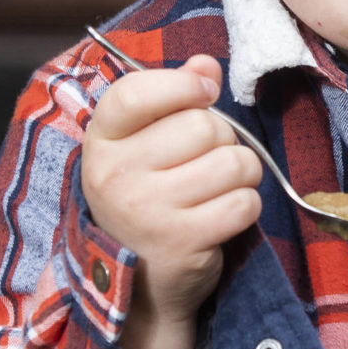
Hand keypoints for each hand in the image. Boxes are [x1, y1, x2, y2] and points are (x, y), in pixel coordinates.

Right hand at [79, 52, 263, 329]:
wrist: (139, 284)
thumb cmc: (149, 198)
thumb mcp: (146, 145)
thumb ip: (174, 97)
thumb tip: (206, 64)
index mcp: (101, 141)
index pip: (139, 91)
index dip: (183, 84)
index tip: (203, 93)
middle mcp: (115, 175)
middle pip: (204, 125)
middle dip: (223, 141)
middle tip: (205, 164)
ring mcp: (146, 210)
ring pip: (233, 162)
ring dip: (241, 175)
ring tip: (217, 190)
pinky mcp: (181, 243)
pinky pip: (244, 202)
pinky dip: (245, 207)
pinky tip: (221, 217)